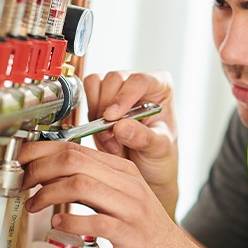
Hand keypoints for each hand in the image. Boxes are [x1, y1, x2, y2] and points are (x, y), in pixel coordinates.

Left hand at [19, 141, 195, 247]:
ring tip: (34, 205)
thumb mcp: (122, 200)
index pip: (76, 148)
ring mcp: (131, 208)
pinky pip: (97, 221)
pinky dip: (73, 221)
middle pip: (74, 161)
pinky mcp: (131, 235)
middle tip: (23, 182)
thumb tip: (57, 175)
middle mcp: (128, 184)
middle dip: (40, 168)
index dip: (43, 151)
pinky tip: (59, 224)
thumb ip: (95, 185)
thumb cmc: (147, 236)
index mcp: (123, 171)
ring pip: (81, 185)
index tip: (22, 158)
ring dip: (49, 193)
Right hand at [83, 71, 178, 215]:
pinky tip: (103, 135)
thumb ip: (144, 138)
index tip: (112, 118)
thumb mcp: (159, 149)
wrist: (147, 168)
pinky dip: (90, 117)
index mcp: (160, 86)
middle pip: (114, 79)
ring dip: (97, 114)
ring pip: (96, 84)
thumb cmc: (159, 154)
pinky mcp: (100, 98)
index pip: (139, 80)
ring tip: (110, 139)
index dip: (123, 97)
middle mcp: (137, 83)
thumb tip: (122, 126)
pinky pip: (86, 96)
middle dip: (107, 109)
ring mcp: (117, 89)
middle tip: (112, 136)